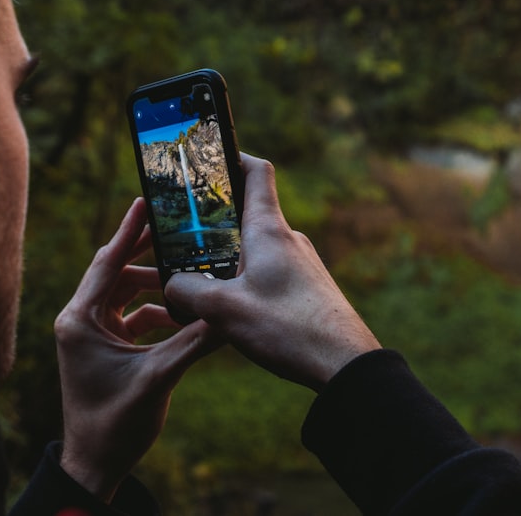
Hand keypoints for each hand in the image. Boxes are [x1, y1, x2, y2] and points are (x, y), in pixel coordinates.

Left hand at [55, 198, 220, 501]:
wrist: (96, 464)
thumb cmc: (115, 424)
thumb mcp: (158, 378)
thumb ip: (194, 342)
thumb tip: (229, 314)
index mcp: (80, 320)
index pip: (107, 262)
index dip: (129, 231)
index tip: (146, 200)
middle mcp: (80, 320)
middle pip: (116, 272)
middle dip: (147, 253)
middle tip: (176, 229)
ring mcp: (91, 334)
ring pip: (125, 294)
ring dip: (155, 286)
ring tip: (187, 272)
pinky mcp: (103, 347)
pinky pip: (130, 317)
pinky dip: (155, 312)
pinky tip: (183, 313)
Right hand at [165, 154, 380, 391]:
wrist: (346, 365)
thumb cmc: (287, 328)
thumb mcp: (223, 310)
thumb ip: (188, 289)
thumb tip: (174, 284)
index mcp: (268, 230)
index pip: (256, 172)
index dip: (233, 157)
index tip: (211, 155)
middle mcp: (288, 240)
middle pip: (248, 215)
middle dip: (216, 222)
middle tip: (184, 234)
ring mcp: (301, 265)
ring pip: (257, 250)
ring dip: (229, 259)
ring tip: (202, 280)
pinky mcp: (307, 289)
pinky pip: (270, 274)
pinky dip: (247, 281)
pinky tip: (233, 309)